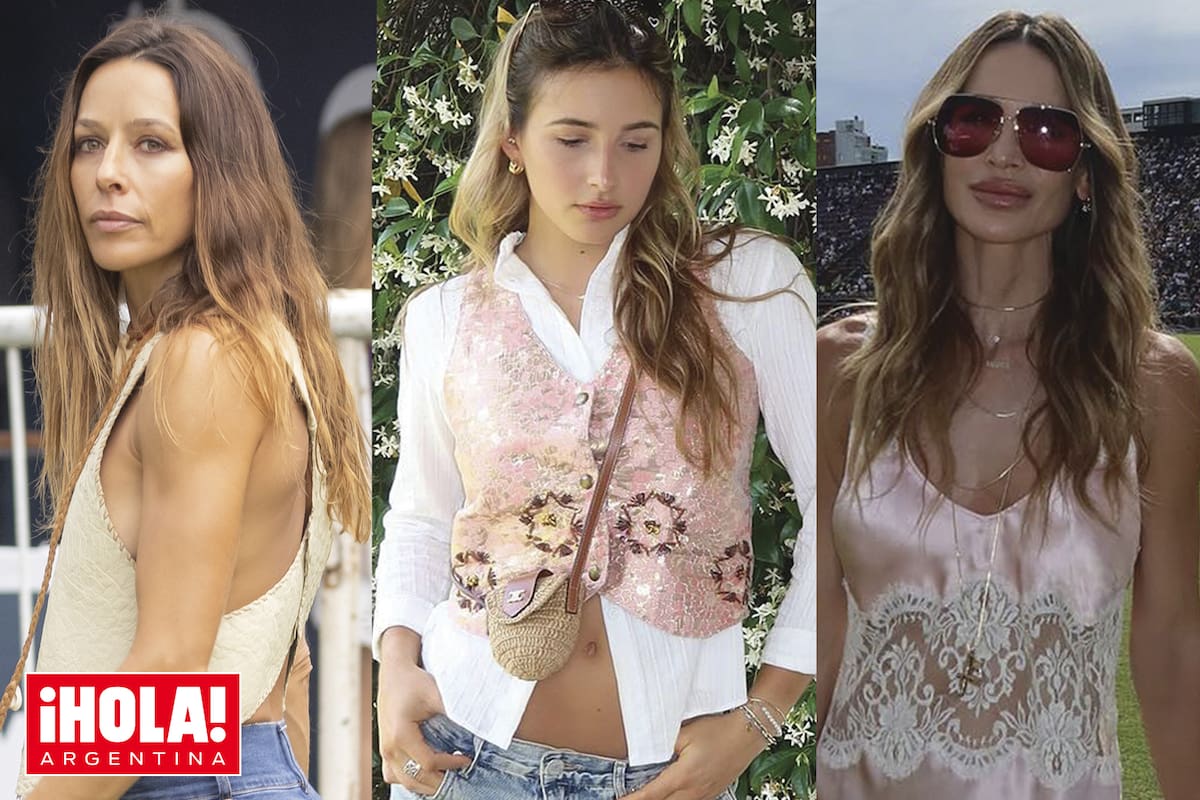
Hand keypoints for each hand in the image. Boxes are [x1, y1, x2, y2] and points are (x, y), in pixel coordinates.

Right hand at [377, 661, 470, 795]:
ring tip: (448, 777)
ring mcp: (384, 751)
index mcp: (401, 735)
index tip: (467, 759)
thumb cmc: (414, 682)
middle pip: (417, 779)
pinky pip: (395, 776)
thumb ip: (452, 714)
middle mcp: (389, 747)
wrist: (394, 674)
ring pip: (405, 782)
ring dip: (427, 784)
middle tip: (461, 775)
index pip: (429, 763)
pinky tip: (428, 773)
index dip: (450, 765)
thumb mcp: (435, 694)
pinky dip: (411, 780)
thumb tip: (474, 730)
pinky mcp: (385, 751)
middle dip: (441, 780)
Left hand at [624, 709, 766, 799]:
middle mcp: (694, 790)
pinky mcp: (713, 792)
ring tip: (648, 797)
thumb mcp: (686, 732)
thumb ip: (664, 743)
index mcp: (684, 776)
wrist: (749, 733)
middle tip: (629, 799)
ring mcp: (705, 794)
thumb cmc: (719, 730)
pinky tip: (672, 794)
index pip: (651, 795)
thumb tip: (649, 750)